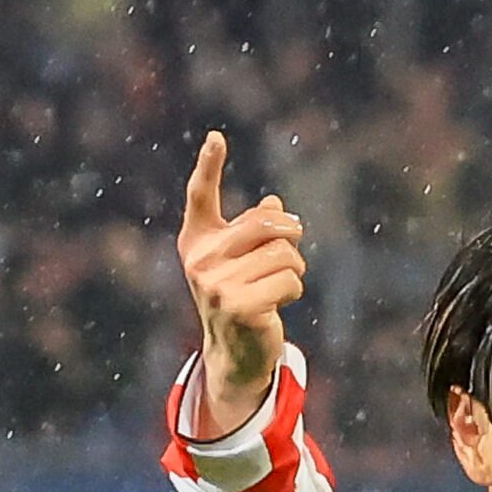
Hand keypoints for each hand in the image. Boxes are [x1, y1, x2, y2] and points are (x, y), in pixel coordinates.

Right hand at [178, 130, 305, 434]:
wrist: (234, 354)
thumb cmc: (241, 298)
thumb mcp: (242, 262)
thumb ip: (254, 231)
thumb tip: (276, 204)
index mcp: (197, 242)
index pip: (201, 197)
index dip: (209, 165)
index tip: (217, 137)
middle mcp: (201, 261)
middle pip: (265, 224)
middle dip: (289, 235)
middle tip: (292, 248)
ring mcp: (217, 285)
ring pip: (283, 254)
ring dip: (293, 269)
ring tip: (280, 285)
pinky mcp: (240, 307)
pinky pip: (289, 281)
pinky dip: (293, 290)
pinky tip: (277, 306)